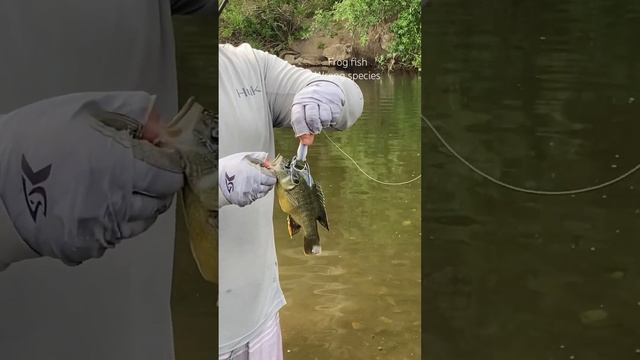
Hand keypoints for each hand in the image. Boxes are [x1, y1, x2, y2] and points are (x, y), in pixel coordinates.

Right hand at [0, 92, 183, 264]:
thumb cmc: (39, 137)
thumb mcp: (83, 110)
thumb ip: (128, 111)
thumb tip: (159, 120)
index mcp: (124, 167)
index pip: (170, 176)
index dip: (169, 166)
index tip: (161, 159)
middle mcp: (121, 202)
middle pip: (160, 202)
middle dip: (158, 187)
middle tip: (144, 175)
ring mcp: (104, 229)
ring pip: (141, 223)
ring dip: (140, 208)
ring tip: (121, 192)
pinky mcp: (86, 247)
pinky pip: (115, 239)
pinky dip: (115, 225)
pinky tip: (99, 209)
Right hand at [219, 152, 275, 206]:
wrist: (215, 180)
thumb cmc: (228, 168)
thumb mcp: (244, 157)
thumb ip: (259, 157)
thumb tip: (268, 158)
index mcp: (257, 176)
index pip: (272, 178)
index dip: (271, 175)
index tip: (268, 172)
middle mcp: (256, 187)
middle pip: (269, 187)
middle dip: (268, 182)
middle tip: (261, 177)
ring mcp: (251, 195)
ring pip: (262, 194)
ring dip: (261, 188)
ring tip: (253, 182)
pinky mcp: (245, 201)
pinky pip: (254, 198)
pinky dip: (253, 194)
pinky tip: (247, 188)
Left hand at [291, 81, 344, 143]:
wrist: (325, 88)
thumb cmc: (310, 106)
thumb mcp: (303, 114)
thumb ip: (303, 129)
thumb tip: (306, 142)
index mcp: (299, 102)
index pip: (298, 118)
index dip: (302, 131)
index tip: (305, 141)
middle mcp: (311, 99)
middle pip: (312, 118)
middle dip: (314, 128)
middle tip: (315, 130)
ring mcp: (324, 100)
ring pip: (324, 119)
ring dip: (323, 125)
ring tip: (321, 121)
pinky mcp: (334, 102)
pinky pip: (333, 118)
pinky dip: (330, 121)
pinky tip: (328, 116)